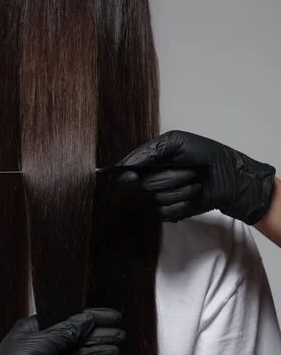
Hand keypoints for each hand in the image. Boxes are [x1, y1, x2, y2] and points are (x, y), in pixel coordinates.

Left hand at [0, 308, 124, 354]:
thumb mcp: (41, 343)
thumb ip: (66, 331)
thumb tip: (86, 319)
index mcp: (34, 327)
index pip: (68, 317)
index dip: (90, 316)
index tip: (110, 315)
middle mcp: (43, 342)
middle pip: (77, 335)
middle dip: (99, 334)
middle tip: (120, 333)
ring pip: (80, 352)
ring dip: (99, 349)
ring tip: (117, 347)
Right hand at [117, 130, 275, 224]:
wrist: (230, 176)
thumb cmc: (205, 154)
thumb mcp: (176, 141)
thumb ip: (150, 151)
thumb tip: (127, 165)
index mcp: (150, 160)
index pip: (126, 170)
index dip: (125, 175)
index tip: (131, 177)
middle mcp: (152, 179)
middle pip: (144, 186)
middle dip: (168, 178)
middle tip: (189, 171)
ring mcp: (161, 197)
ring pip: (157, 199)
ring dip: (180, 190)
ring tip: (196, 183)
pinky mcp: (171, 212)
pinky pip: (166, 212)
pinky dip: (183, 204)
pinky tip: (195, 196)